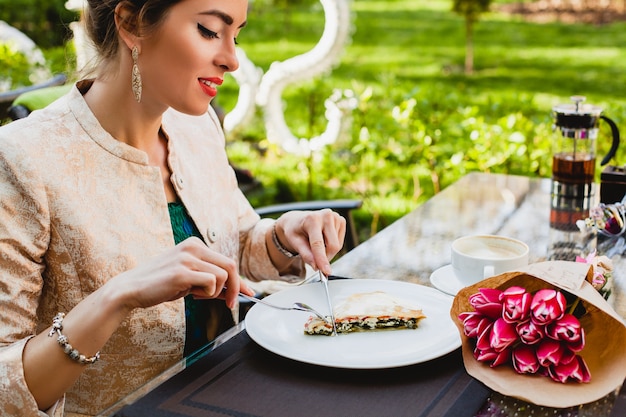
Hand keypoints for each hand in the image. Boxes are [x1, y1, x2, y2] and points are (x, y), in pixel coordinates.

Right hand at [108, 237, 253, 310]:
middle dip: (235, 288)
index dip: (239, 280)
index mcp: (195, 244)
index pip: (227, 261)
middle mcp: (193, 247)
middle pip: (231, 266)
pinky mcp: (182, 272)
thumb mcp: (189, 278)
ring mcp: (187, 258)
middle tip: (229, 304)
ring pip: (222, 277)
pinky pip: (211, 283)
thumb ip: (210, 280)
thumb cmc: (160, 285)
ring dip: (214, 292)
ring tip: (195, 295)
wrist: (131, 289)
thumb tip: (235, 290)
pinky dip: (206, 294)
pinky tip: (190, 295)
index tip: (249, 292)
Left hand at [274, 209, 345, 274]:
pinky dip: (332, 245)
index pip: (318, 243)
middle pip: (332, 246)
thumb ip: (305, 254)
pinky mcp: (341, 220)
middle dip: (325, 258)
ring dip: (328, 251)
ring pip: (337, 245)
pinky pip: (340, 241)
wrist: (298, 220)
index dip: (322, 259)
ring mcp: (335, 217)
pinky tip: (324, 239)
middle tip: (316, 261)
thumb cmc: (295, 230)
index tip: (326, 272)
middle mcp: (326, 215)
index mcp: (312, 219)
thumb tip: (316, 266)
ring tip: (316, 245)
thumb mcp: (294, 242)